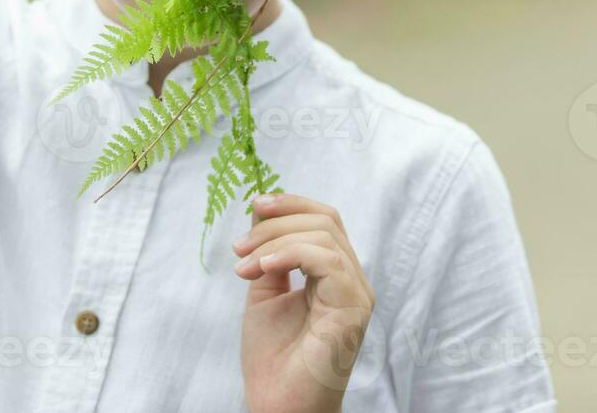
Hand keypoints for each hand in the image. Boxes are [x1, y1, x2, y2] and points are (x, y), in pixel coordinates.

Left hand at [235, 194, 376, 412]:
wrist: (278, 403)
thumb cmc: (273, 357)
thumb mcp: (264, 291)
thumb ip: (268, 253)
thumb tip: (261, 208)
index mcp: (334, 274)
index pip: (324, 220)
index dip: (291, 204)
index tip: (254, 206)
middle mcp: (352, 280)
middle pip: (325, 220)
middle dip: (276, 222)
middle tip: (240, 247)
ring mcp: (356, 293)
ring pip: (324, 235)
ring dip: (274, 241)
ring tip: (244, 265)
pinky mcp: (353, 307)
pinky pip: (327, 259)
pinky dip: (290, 254)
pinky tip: (262, 268)